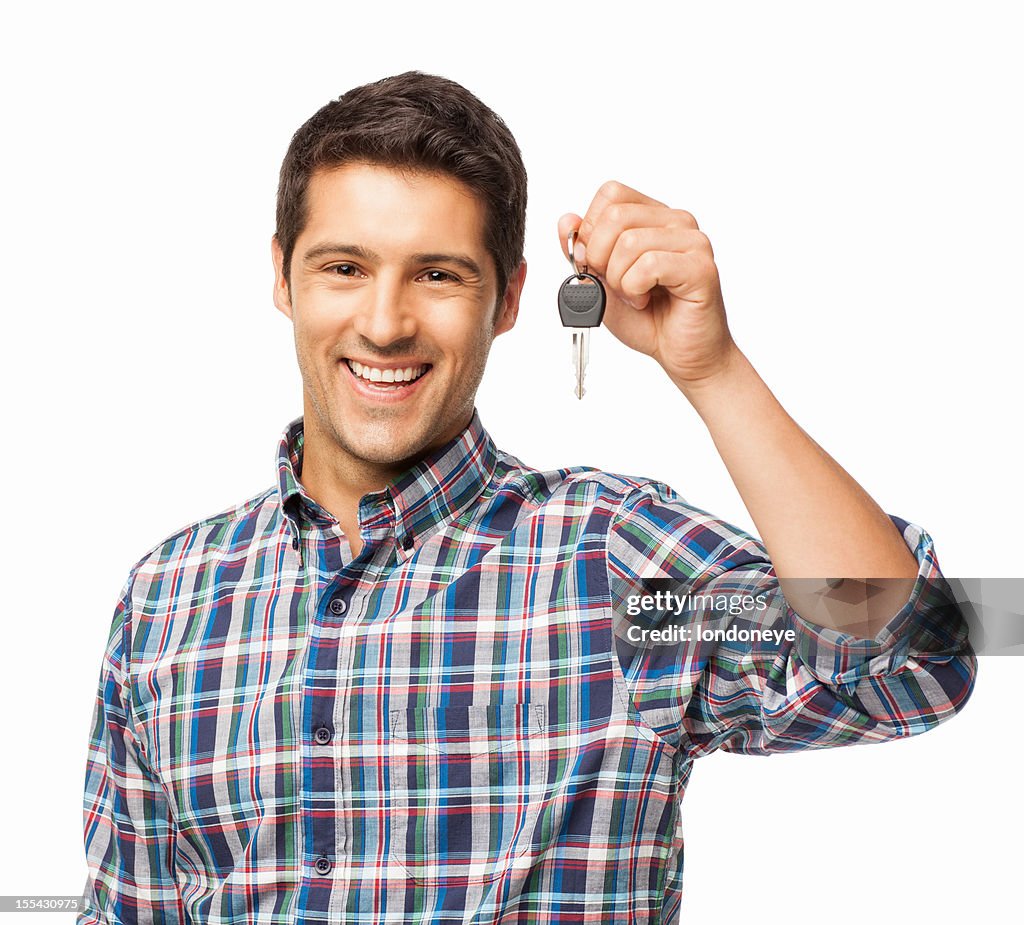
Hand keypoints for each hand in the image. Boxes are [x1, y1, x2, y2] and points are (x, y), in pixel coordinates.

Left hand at [558, 181, 738, 389]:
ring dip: (619, 281)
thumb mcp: (600, 282)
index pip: (611, 194)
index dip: (591, 231)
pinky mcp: (701, 267)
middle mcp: (676, 221)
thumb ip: (582, 251)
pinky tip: (646, 301)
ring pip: (629, 242)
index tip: (599, 264)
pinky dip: (635, 290)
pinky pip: (649, 265)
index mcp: (654, 217)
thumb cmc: (647, 319)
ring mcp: (693, 241)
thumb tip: (566, 221)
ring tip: (635, 296)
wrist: (682, 355)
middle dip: (600, 259)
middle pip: (615, 216)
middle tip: (617, 285)